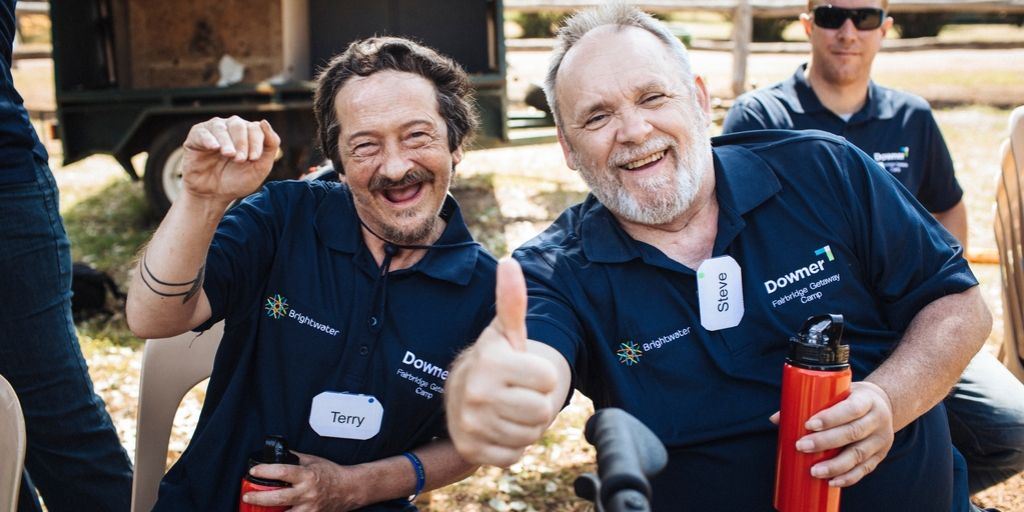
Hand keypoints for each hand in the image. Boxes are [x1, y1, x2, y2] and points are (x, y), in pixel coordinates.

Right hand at [180, 116, 280, 202]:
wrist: (214, 195)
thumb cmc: (238, 180)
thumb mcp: (260, 167)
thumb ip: (271, 145)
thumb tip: (265, 121)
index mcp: (247, 133)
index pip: (255, 128)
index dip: (257, 142)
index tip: (254, 159)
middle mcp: (230, 128)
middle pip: (238, 124)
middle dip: (242, 142)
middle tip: (241, 160)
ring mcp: (212, 131)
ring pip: (220, 126)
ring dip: (227, 141)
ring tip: (229, 155)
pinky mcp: (195, 138)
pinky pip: (201, 132)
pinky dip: (209, 138)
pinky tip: (214, 147)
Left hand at [242, 452, 362, 511]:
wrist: (349, 489)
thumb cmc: (331, 473)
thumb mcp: (313, 461)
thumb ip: (295, 459)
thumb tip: (277, 455)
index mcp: (308, 475)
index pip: (283, 472)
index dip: (266, 471)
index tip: (254, 471)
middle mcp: (308, 493)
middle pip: (279, 498)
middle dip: (259, 498)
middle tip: (247, 496)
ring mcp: (310, 508)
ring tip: (255, 511)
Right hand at [445, 258, 560, 466]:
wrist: (461, 393)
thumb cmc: (496, 360)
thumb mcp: (506, 331)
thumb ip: (513, 300)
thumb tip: (510, 263)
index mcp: (491, 362)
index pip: (550, 380)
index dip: (544, 376)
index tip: (525, 371)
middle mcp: (477, 393)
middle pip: (542, 412)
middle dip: (537, 404)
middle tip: (518, 393)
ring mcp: (471, 424)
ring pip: (530, 436)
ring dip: (525, 426)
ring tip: (508, 409)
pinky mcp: (471, 451)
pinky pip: (514, 456)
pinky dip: (511, 446)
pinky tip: (498, 428)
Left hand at [771, 381, 894, 486]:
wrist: (883, 404)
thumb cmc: (849, 399)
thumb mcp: (836, 394)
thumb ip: (808, 404)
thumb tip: (775, 419)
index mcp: (866, 400)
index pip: (851, 408)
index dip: (831, 417)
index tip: (808, 425)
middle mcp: (877, 420)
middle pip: (853, 432)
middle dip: (825, 442)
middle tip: (801, 447)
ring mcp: (881, 439)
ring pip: (858, 454)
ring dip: (835, 466)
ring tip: (814, 471)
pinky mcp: (880, 455)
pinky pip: (865, 469)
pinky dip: (848, 477)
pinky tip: (832, 482)